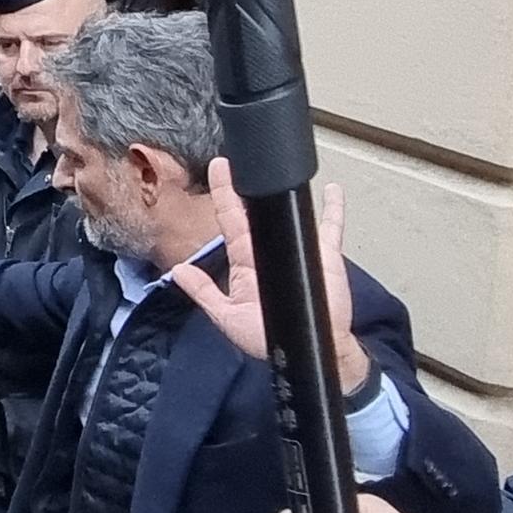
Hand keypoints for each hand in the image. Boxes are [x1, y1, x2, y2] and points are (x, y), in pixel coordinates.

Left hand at [171, 170, 371, 396]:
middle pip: (256, 210)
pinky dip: (334, 210)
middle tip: (236, 159)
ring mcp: (297, 249)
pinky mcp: (324, 256)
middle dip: (246, 185)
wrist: (309, 352)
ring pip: (291, 213)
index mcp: (247, 262)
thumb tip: (178, 272)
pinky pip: (330, 229)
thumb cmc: (270, 338)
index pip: (232, 223)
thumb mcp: (229, 318)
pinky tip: (332, 191)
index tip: (218, 170)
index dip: (224, 196)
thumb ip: (205, 294)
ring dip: (286, 191)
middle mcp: (270, 250)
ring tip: (278, 167)